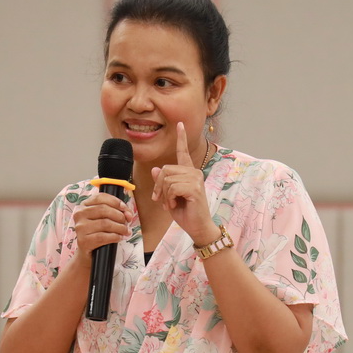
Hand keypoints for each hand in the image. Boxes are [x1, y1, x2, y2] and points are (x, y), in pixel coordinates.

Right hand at [72, 192, 133, 257]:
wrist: (88, 253)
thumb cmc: (98, 233)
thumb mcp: (104, 219)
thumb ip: (115, 212)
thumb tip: (128, 214)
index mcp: (84, 205)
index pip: (100, 197)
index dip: (116, 202)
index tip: (126, 209)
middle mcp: (79, 214)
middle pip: (104, 209)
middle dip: (120, 216)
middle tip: (127, 222)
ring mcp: (80, 228)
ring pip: (105, 223)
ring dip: (120, 227)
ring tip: (126, 231)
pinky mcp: (83, 241)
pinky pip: (103, 237)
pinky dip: (115, 237)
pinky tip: (120, 238)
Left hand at [151, 122, 218, 243]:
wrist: (197, 227)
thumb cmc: (185, 213)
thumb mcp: (169, 196)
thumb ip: (163, 183)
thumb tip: (155, 169)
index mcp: (189, 172)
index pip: (183, 152)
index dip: (181, 138)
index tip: (180, 124)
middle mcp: (194, 172)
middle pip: (165, 169)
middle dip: (158, 186)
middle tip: (161, 200)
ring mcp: (195, 179)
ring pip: (167, 179)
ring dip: (164, 195)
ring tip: (170, 204)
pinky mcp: (195, 188)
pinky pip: (172, 187)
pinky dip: (168, 199)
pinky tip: (174, 205)